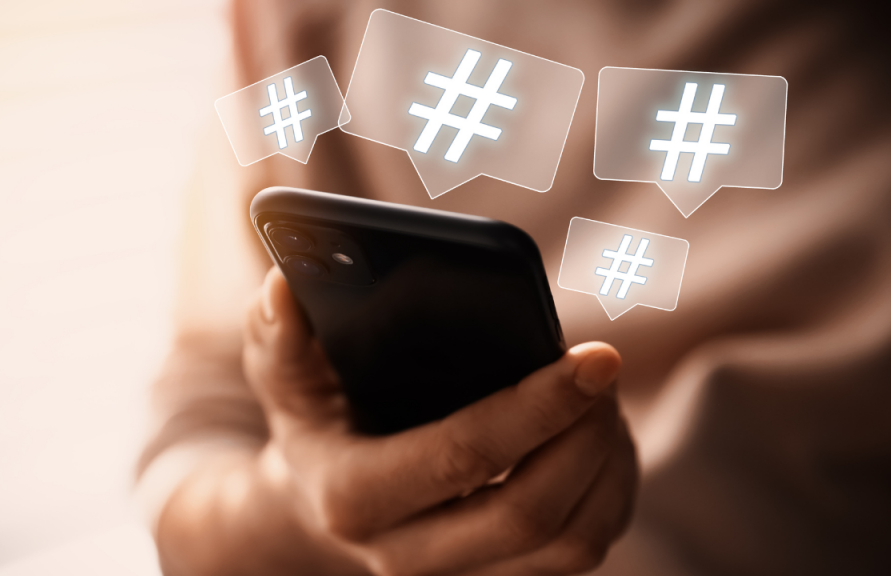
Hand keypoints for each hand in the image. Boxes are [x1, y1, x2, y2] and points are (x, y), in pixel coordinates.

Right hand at [239, 267, 637, 575]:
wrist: (321, 508)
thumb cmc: (314, 426)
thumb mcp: (282, 380)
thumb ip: (277, 337)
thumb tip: (283, 285)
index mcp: (355, 498)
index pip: (463, 457)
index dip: (537, 405)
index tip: (595, 355)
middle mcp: (409, 554)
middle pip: (532, 513)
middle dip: (585, 436)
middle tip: (604, 369)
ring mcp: (460, 575)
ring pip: (572, 543)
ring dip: (606, 465)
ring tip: (605, 400)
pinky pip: (583, 548)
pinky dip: (612, 490)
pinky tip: (602, 436)